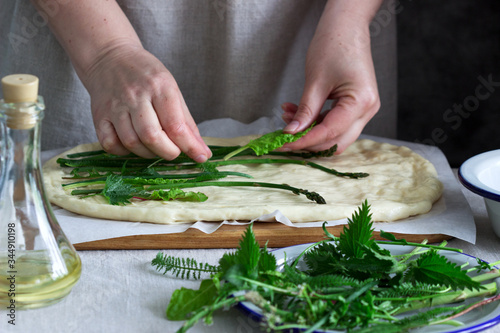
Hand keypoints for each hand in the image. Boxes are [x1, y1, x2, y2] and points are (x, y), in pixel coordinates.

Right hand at [83, 44, 211, 161]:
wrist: (109, 57)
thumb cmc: (146, 75)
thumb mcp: (172, 90)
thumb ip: (187, 122)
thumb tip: (202, 152)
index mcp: (160, 87)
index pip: (175, 125)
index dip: (189, 146)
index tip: (200, 157)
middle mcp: (135, 96)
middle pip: (152, 136)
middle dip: (168, 152)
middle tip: (173, 152)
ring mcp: (115, 106)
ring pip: (131, 142)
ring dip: (147, 153)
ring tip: (155, 147)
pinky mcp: (99, 115)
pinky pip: (110, 144)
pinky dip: (123, 151)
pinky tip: (132, 145)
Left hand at [282, 0, 381, 153]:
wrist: (346, 27)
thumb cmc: (334, 46)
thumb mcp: (315, 81)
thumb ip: (305, 111)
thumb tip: (292, 133)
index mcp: (361, 103)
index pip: (330, 132)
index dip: (305, 141)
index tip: (284, 143)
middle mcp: (367, 110)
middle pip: (335, 141)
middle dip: (308, 142)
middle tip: (283, 138)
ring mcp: (363, 110)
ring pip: (334, 135)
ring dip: (309, 132)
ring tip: (286, 118)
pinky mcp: (354, 107)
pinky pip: (334, 123)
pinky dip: (314, 122)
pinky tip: (295, 112)